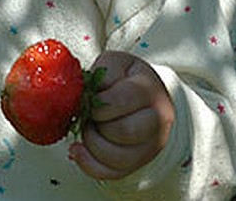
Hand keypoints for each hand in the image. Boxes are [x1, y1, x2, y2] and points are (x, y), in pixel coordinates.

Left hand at [69, 51, 173, 179]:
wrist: (148, 95)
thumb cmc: (127, 78)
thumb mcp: (116, 63)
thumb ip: (103, 72)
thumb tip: (87, 92)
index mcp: (149, 90)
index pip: (123, 100)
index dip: (100, 102)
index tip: (91, 100)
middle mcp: (157, 120)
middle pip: (123, 132)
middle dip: (97, 125)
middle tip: (89, 115)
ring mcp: (151, 144)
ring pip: (119, 158)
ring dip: (92, 145)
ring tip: (88, 130)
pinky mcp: (139, 161)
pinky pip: (114, 173)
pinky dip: (90, 165)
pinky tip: (78, 150)